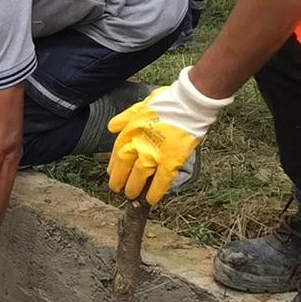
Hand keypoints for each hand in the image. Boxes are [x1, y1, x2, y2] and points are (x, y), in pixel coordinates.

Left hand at [107, 67, 232, 203]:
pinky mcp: (170, 161)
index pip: (117, 151)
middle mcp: (139, 144)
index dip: (114, 164)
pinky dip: (156, 191)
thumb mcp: (141, 106)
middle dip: (119, 179)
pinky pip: (161, 181)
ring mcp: (154, 154)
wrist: (189, 104)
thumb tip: (112, 127)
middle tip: (118, 189)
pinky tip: (152, 200)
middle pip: (125, 166)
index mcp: (131, 130)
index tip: (112, 172)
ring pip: (139, 176)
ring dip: (134, 187)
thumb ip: (125, 118)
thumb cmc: (167, 102)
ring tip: (131, 196)